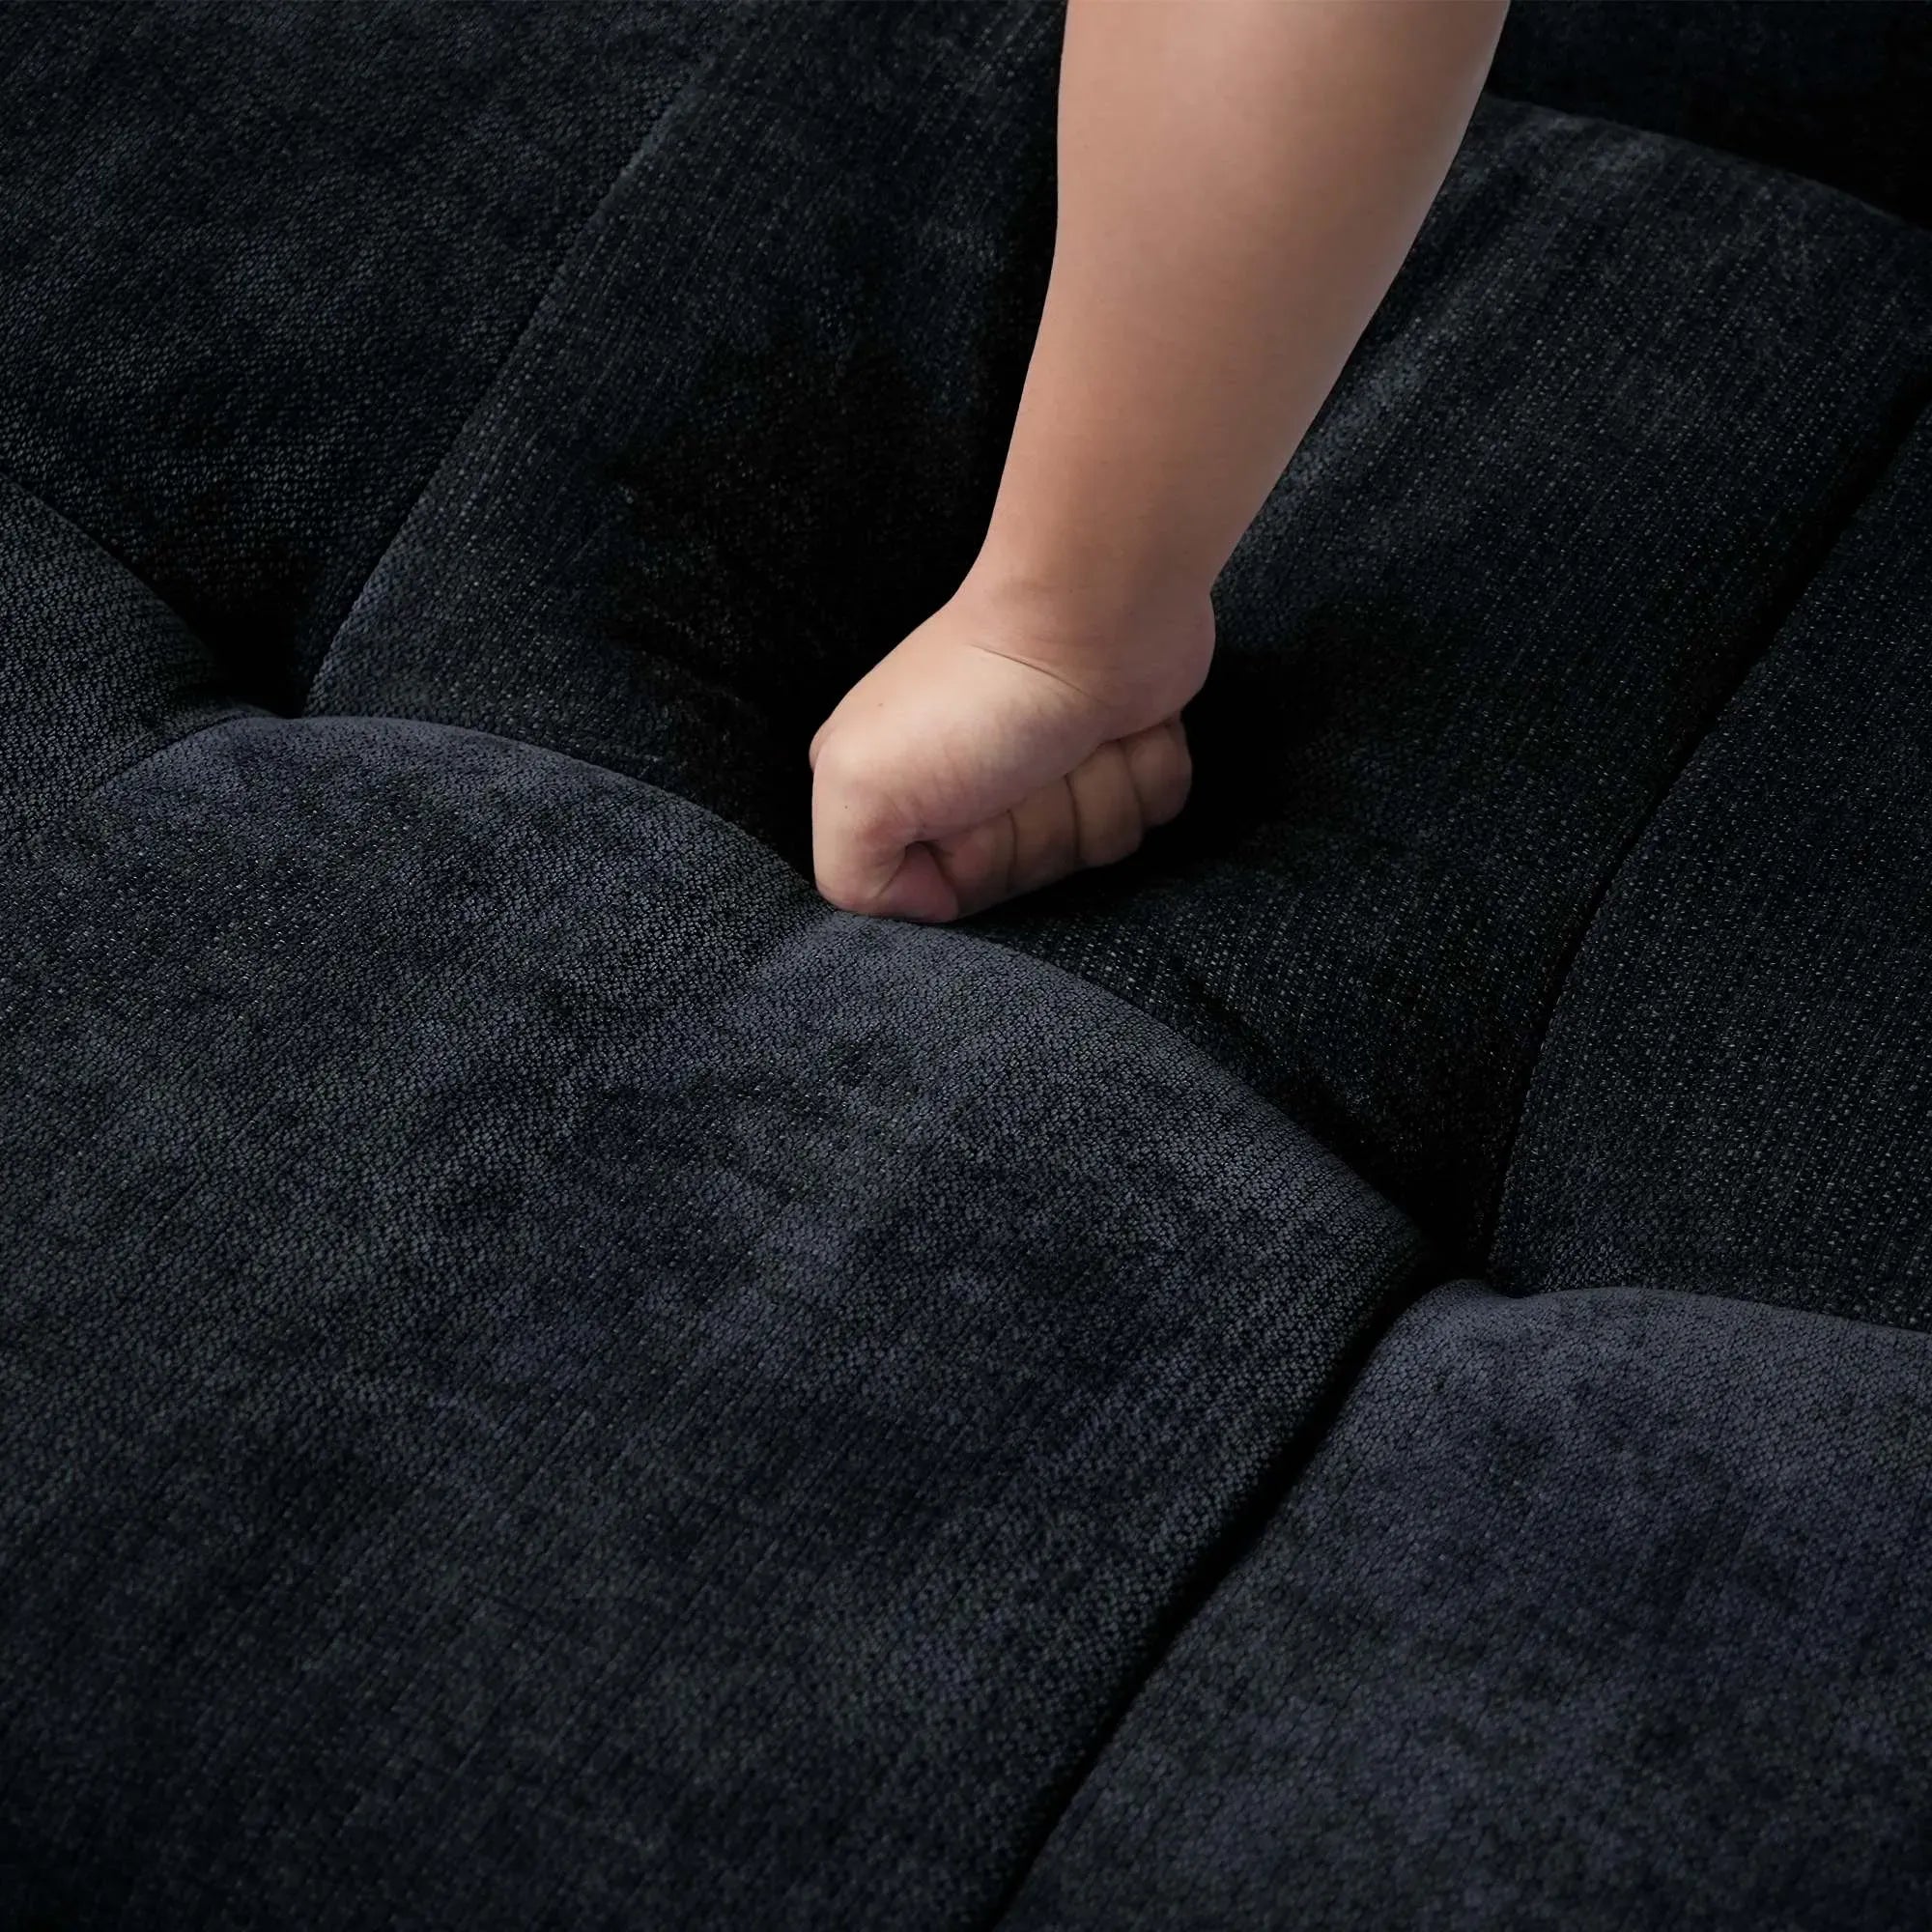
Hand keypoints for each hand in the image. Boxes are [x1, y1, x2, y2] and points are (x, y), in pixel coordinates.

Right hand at [807, 570, 1212, 921]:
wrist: (1093, 607)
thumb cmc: (980, 692)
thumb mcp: (861, 785)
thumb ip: (851, 874)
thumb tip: (921, 906)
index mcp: (899, 795)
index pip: (948, 902)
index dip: (978, 867)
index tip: (973, 811)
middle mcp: (970, 787)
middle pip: (1029, 879)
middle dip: (1043, 828)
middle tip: (1026, 763)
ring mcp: (1049, 768)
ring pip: (1097, 850)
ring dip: (1100, 795)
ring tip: (1074, 735)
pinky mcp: (1120, 749)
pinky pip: (1152, 812)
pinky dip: (1146, 772)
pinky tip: (1122, 725)